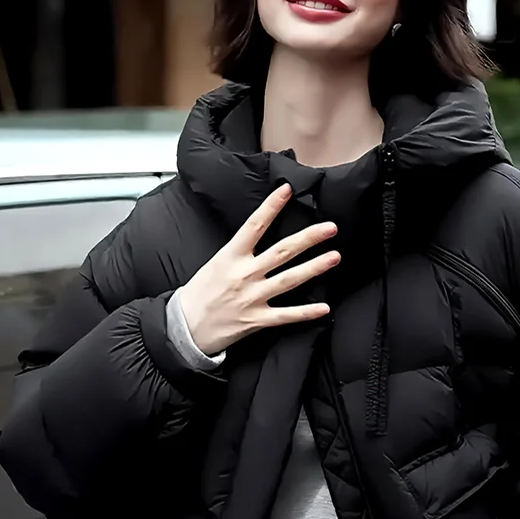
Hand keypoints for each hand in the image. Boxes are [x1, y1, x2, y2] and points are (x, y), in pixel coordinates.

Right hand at [178, 184, 339, 355]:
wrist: (185, 327)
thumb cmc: (200, 293)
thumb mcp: (215, 262)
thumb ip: (241, 251)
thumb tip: (263, 236)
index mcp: (231, 256)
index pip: (254, 225)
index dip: (271, 207)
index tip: (287, 191)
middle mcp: (244, 274)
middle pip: (281, 252)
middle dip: (308, 238)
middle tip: (330, 228)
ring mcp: (252, 298)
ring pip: (288, 280)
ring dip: (314, 268)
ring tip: (334, 257)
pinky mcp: (256, 320)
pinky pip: (285, 315)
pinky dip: (306, 312)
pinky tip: (324, 308)